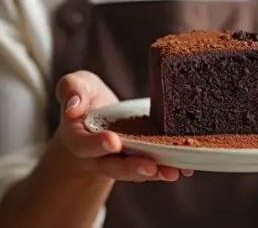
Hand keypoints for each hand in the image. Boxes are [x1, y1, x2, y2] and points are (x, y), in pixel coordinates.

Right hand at [55, 70, 191, 181]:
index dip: (97, 144)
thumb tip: (73, 107)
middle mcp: (99, 156)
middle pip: (113, 166)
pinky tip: (185, 168)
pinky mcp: (141, 158)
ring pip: (136, 171)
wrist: (96, 114)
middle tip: (148, 165)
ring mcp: (121, 160)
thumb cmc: (85, 98)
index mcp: (78, 137)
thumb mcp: (75, 86)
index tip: (113, 142)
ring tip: (172, 172)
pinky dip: (169, 167)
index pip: (85, 144)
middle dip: (131, 167)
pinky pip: (154, 166)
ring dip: (154, 172)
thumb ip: (71, 91)